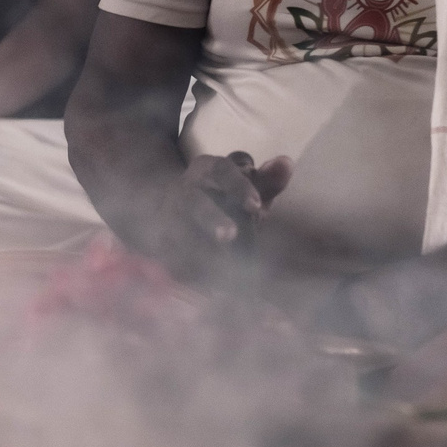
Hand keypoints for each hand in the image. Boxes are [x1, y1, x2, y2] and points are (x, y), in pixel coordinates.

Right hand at [136, 151, 291, 276]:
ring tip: (223, 269)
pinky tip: (207, 283)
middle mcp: (184, 190)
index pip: (222, 170)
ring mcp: (167, 217)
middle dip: (211, 219)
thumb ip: (267, 180)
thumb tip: (286, 163)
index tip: (256, 206)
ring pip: (180, 233)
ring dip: (200, 250)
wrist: (168, 208)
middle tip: (230, 236)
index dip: (238, 187)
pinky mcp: (159, 242)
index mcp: (207, 169)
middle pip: (195, 202)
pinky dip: (189, 271)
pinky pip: (171, 258)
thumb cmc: (221, 198)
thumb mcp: (245, 187)